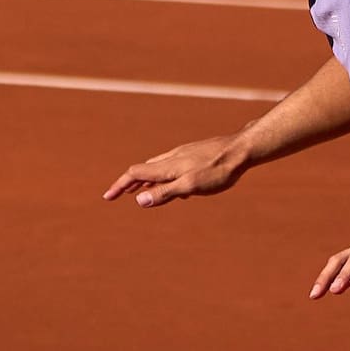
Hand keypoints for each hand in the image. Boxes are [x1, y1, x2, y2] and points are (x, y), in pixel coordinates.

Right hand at [102, 135, 247, 206]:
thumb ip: (165, 193)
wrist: (241, 150)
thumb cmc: (218, 171)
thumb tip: (139, 200)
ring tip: (142, 192)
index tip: (107, 197)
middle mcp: (171, 158)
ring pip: (158, 168)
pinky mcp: (195, 155)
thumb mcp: (190, 186)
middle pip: (144, 170)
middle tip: (120, 195)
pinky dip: (165, 178)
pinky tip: (176, 187)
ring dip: (147, 181)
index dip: (119, 186)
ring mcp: (184, 155)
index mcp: (167, 167)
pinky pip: (173, 167)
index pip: (134, 174)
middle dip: (130, 183)